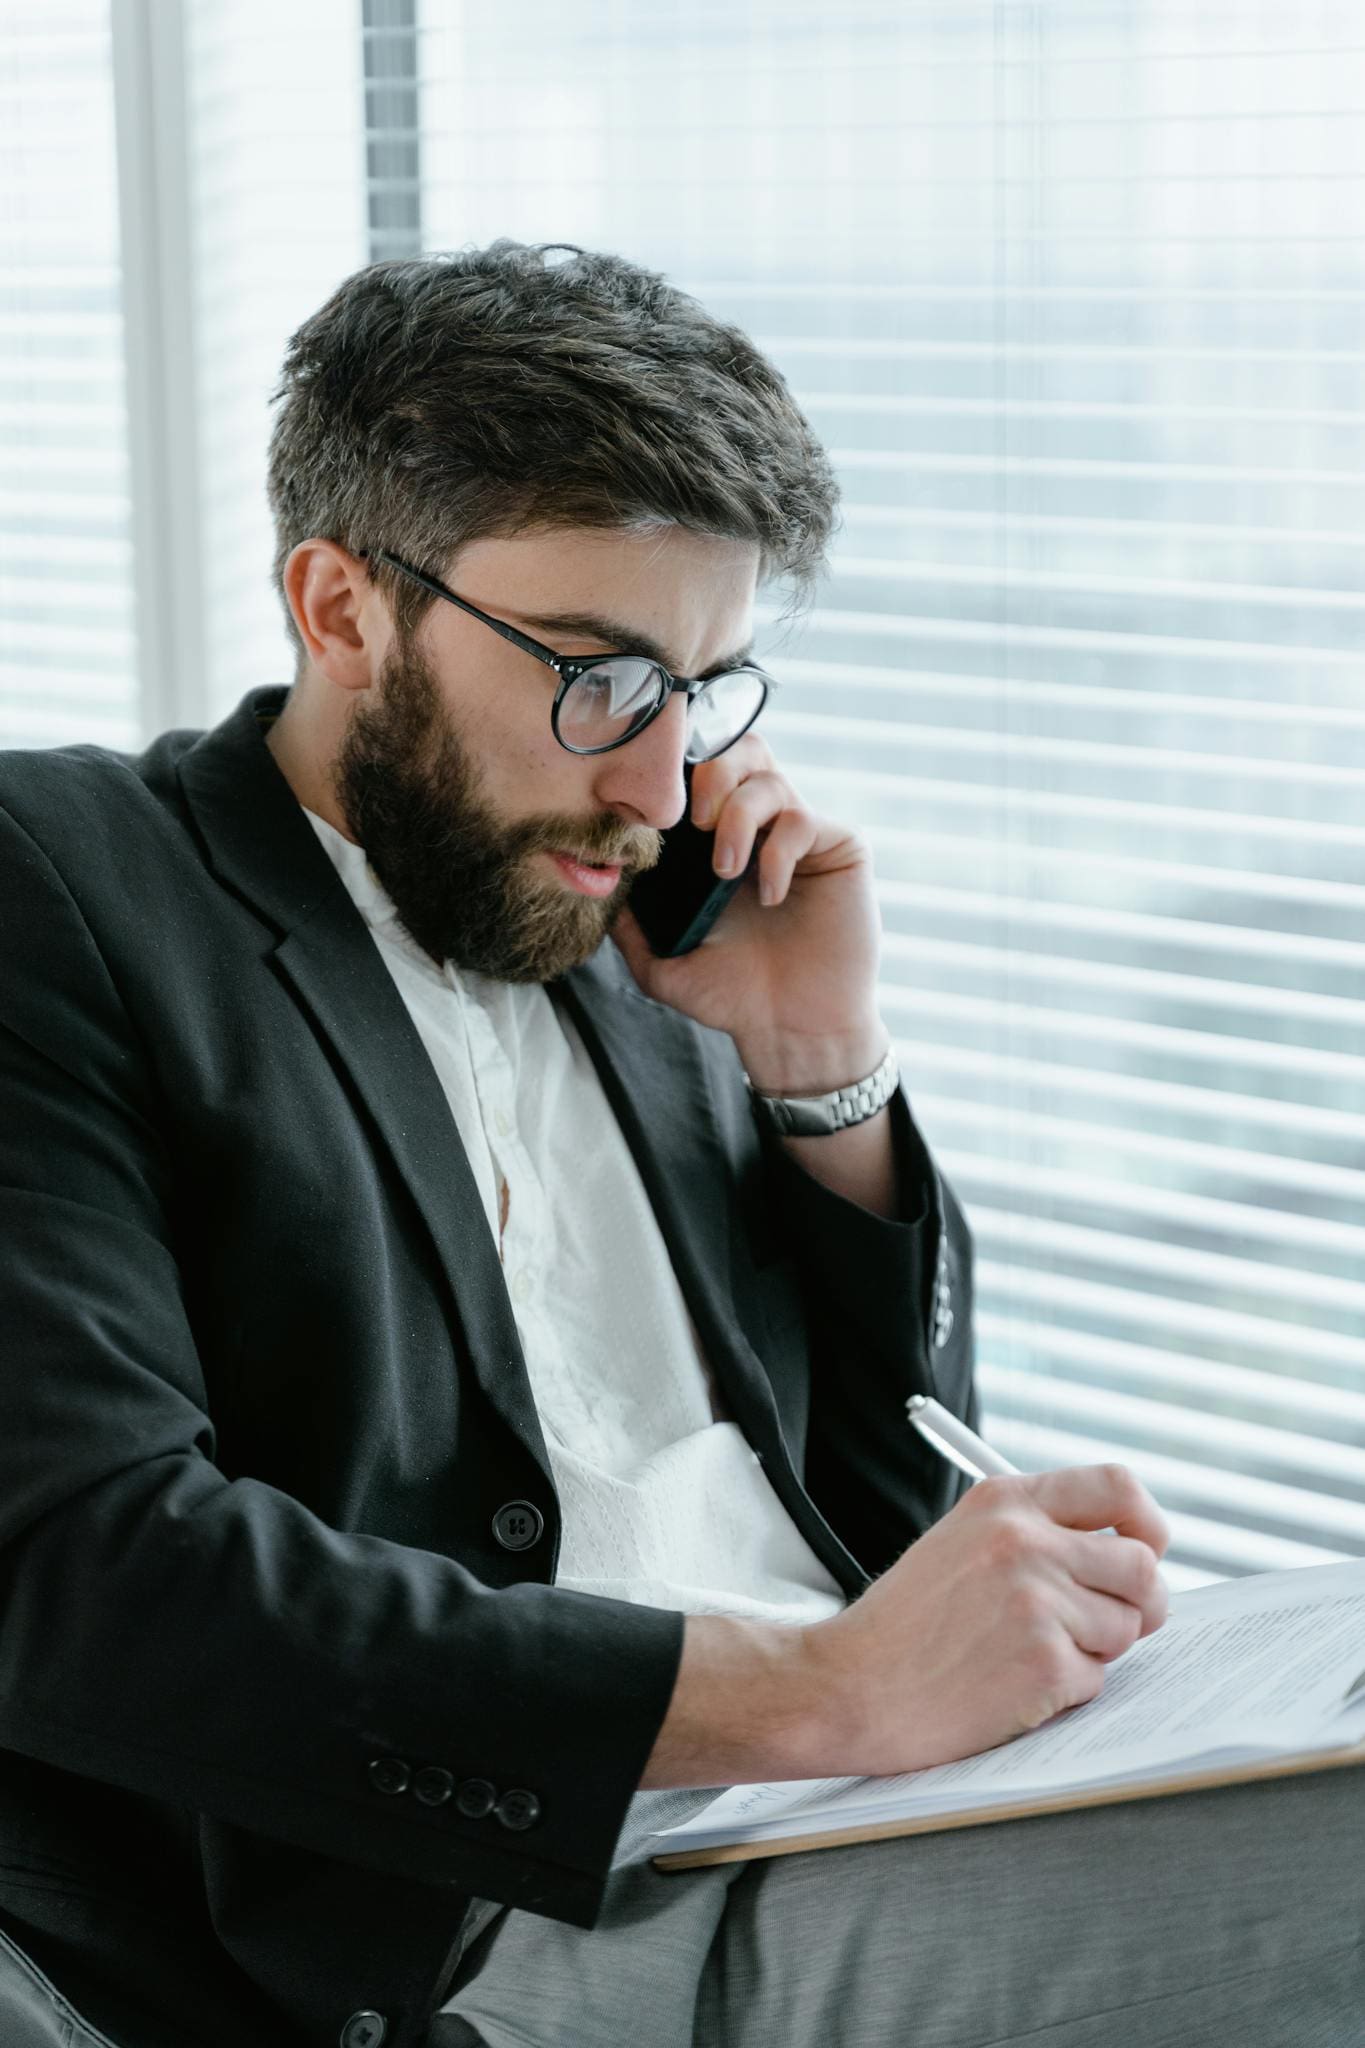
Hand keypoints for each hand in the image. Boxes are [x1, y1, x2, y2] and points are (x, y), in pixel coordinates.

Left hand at [609, 734, 886, 1088]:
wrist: (790, 1029)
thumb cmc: (733, 996)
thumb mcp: (662, 962)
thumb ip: (630, 925)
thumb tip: (598, 884)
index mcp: (719, 841)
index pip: (703, 774)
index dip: (680, 775)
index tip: (657, 812)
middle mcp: (762, 827)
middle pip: (741, 750)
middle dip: (712, 773)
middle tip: (697, 820)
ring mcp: (802, 834)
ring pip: (770, 779)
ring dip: (738, 818)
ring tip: (726, 871)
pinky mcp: (839, 848)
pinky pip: (804, 819)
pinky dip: (777, 852)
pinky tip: (769, 894)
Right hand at [796, 1464, 1170, 1775]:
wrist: (851, 1686)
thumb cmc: (905, 1623)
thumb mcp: (961, 1541)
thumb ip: (1035, 1533)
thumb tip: (1127, 1552)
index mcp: (1005, 1501)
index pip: (1117, 1485)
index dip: (1146, 1522)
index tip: (1147, 1548)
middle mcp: (1025, 1541)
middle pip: (1142, 1565)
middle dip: (1139, 1603)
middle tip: (1111, 1624)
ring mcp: (1037, 1601)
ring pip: (1126, 1627)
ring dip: (1094, 1651)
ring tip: (1028, 1654)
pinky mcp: (1044, 1662)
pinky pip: (1096, 1679)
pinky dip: (1064, 1692)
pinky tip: (1011, 1685)